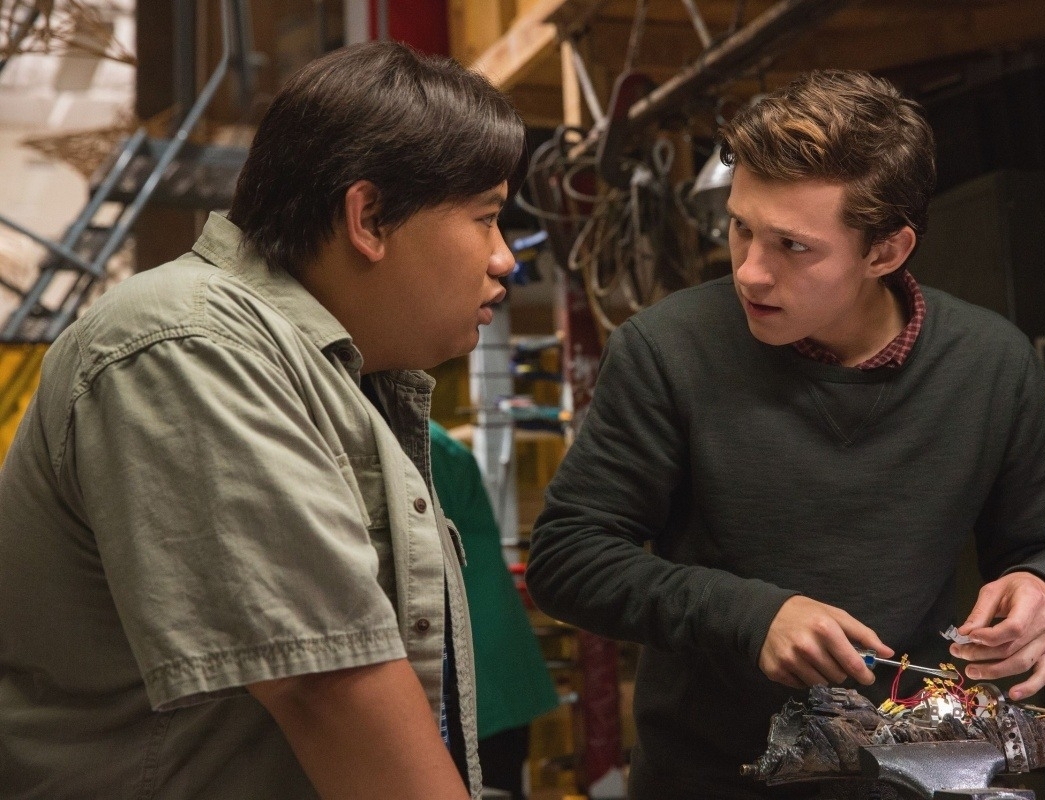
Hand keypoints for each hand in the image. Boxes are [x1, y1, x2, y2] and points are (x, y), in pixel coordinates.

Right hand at [759, 595, 892, 689]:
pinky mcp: (776, 672)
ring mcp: (790, 661)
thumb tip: (887, 652)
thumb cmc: (804, 614)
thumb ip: (862, 633)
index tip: (867, 676)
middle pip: (838, 677)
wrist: (763, 614)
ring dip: (822, 675)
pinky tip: (798, 663)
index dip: (864, 674)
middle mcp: (807, 647)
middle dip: (839, 670)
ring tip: (813, 659)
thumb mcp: (834, 615)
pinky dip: (803, 678)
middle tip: (831, 657)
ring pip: (821, 684)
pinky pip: (801, 686)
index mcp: (824, 629)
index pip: (853, 664)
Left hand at [949, 571, 1044, 700]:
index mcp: (1032, 603)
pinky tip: (1013, 693)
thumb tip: (963, 634)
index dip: (990, 637)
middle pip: (1012, 647)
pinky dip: (1030, 686)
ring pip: (1022, 662)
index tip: (968, 637)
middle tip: (958, 652)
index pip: (1013, 627)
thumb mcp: (994, 591)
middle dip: (981, 653)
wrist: (1037, 588)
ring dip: (995, 670)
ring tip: (972, 670)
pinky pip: (1042, 673)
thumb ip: (980, 613)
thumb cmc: (1015, 588)